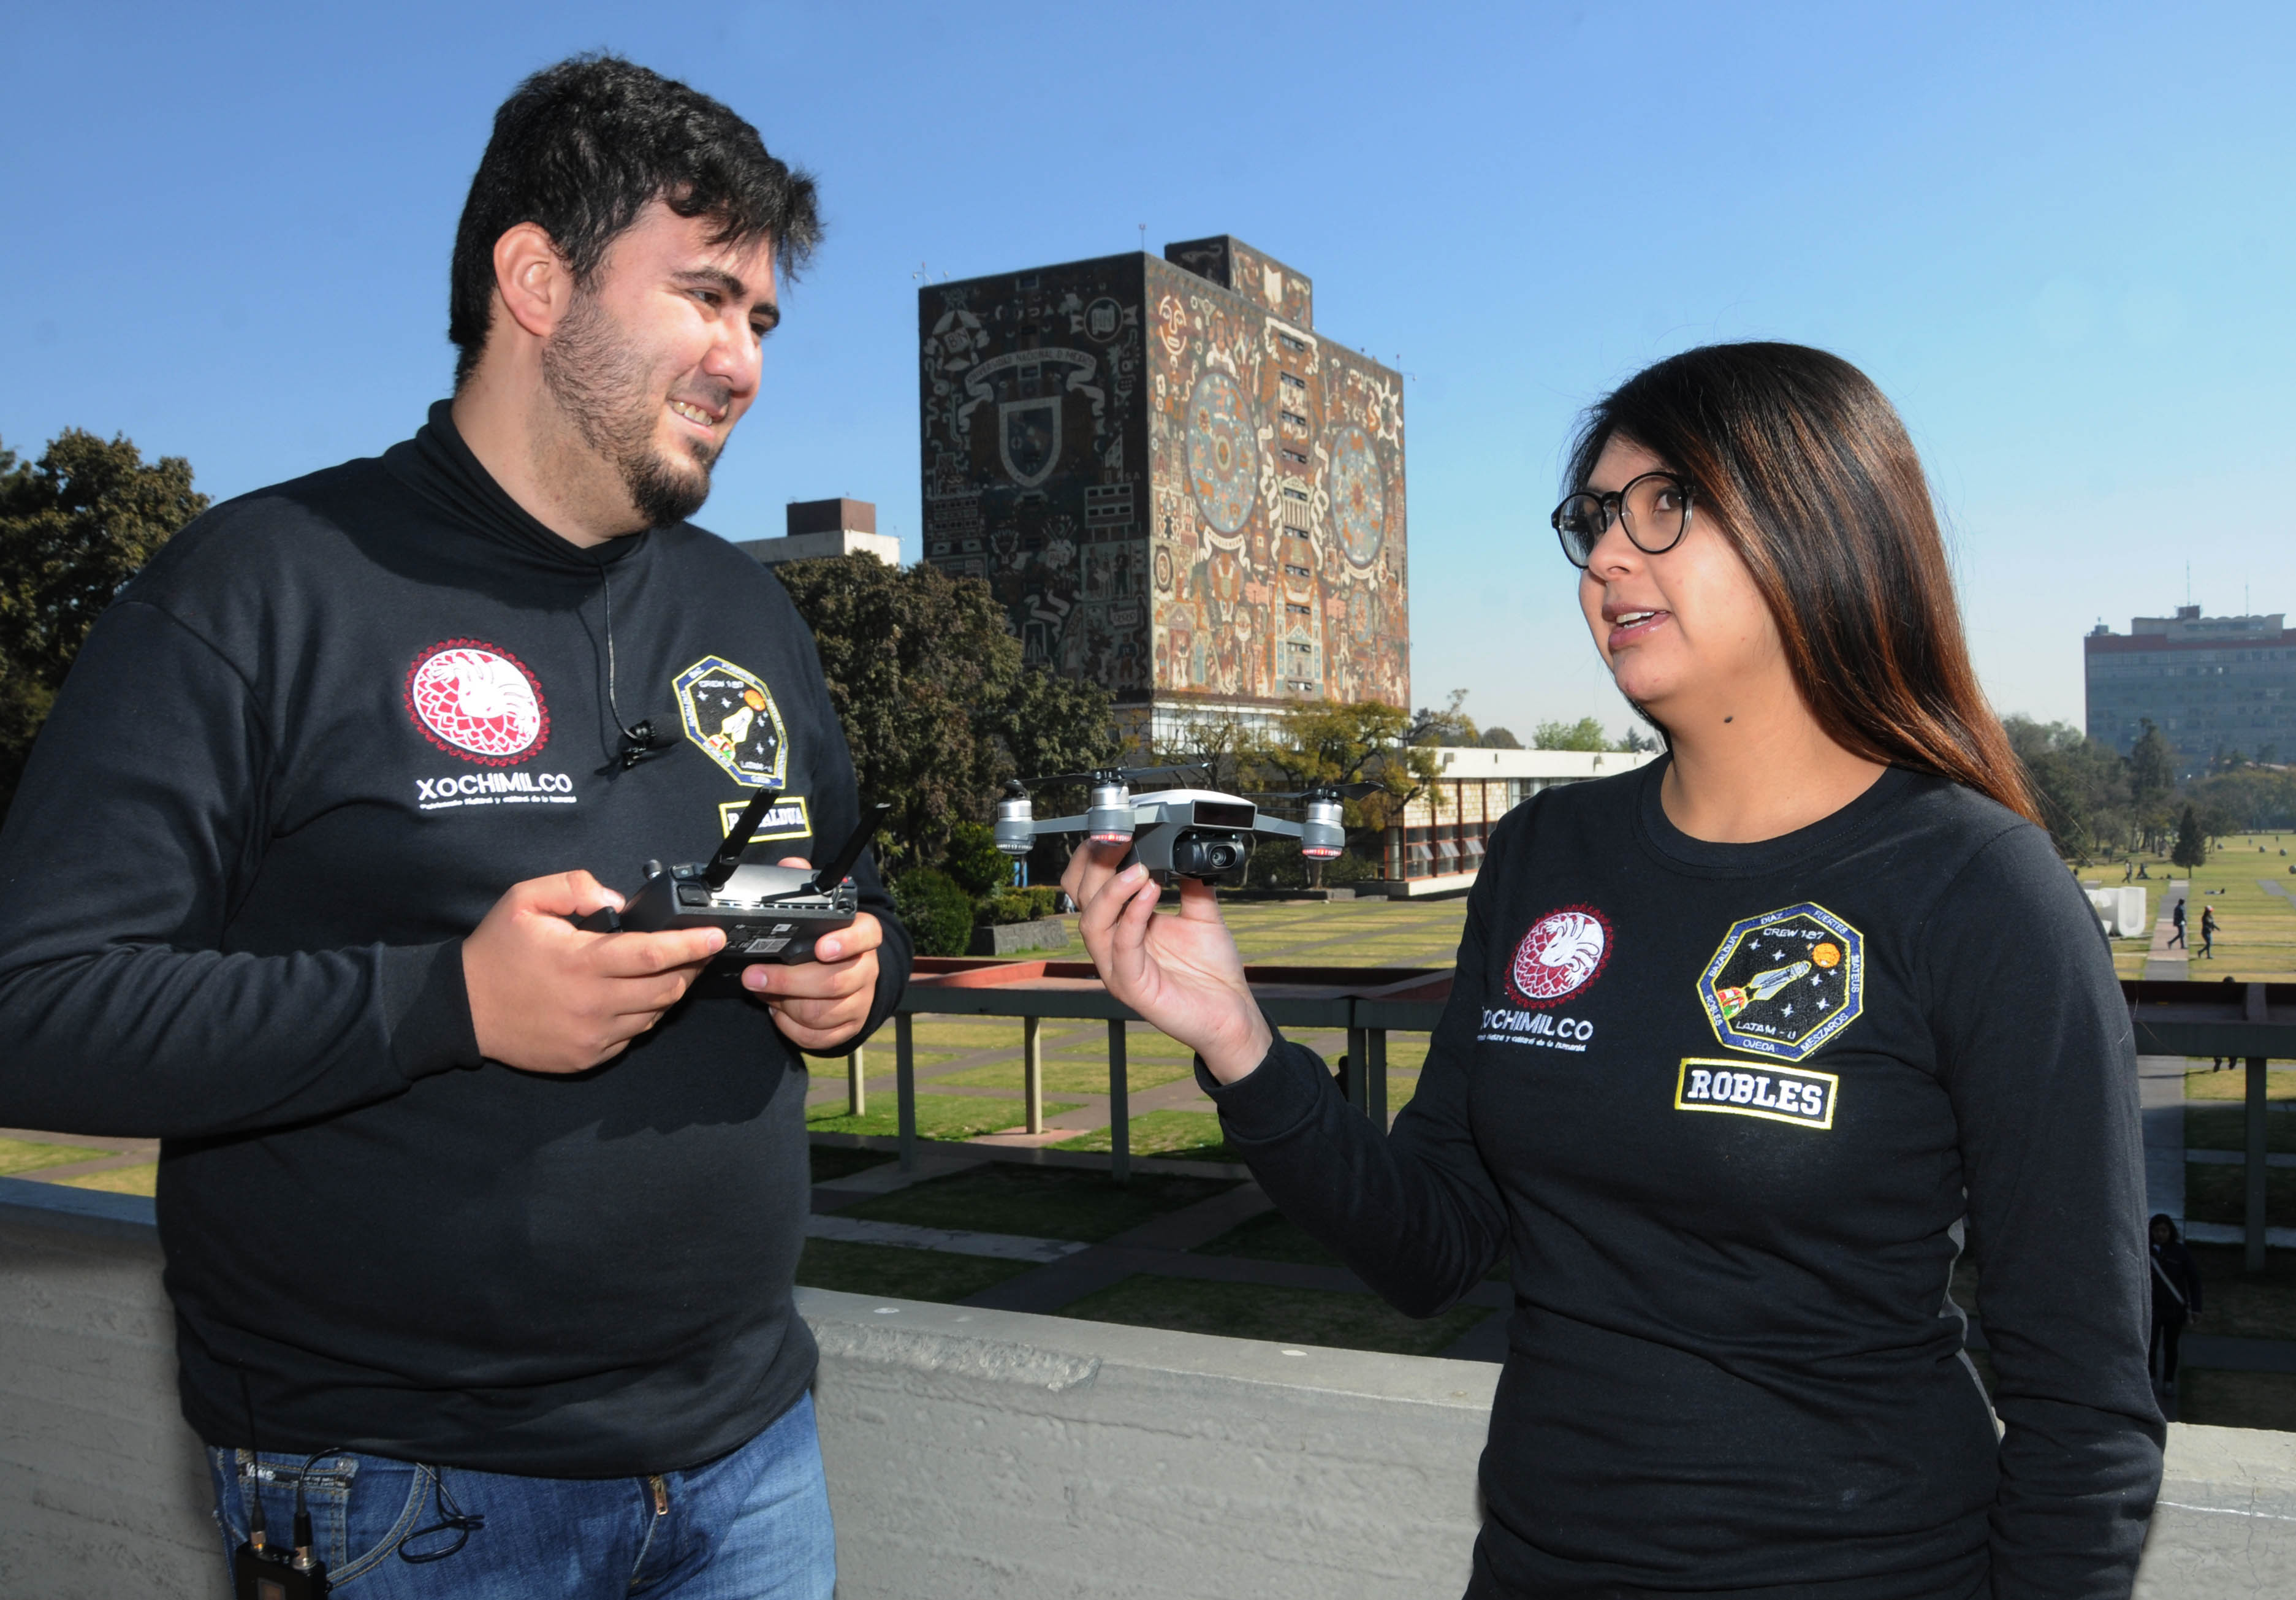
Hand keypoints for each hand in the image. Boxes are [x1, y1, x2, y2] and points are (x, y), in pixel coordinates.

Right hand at [464, 871, 724, 1073]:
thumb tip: (618, 900)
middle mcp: (593, 1003)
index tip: (716, 936)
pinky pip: (632, 1036)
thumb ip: (574, 887)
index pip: (654, 954)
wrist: (463, 1010)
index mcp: (582, 962)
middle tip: (698, 950)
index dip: (692, 944)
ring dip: (669, 991)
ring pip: (654, 1014)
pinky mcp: (587, 1057)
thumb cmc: (495, 952)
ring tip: (668, 969)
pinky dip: (642, 1015)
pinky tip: (633, 996)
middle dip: (690, 967)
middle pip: (666, 987)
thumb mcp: (524, 900)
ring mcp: (592, 1035)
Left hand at [740, 858, 883, 1050]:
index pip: (866, 936)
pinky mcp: (850, 1026)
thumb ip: (805, 888)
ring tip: (763, 992)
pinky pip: (820, 1036)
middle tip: (754, 976)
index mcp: (863, 936)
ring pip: (824, 1012)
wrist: (848, 974)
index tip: (821, 947)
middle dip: (789, 982)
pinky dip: (793, 1027)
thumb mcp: (819, 911)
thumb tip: (791, 864)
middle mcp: (867, 969)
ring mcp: (861, 1001)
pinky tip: (778, 1012)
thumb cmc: (825, 939)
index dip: (846, 942)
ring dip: (786, 1005)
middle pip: (835, 982)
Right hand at [1062, 844, 1271, 1083]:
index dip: (1093, 857)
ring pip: (1092, 923)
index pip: (1088, 887)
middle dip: (1095, 864)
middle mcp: (1113, 946)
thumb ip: (1192, 883)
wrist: (1233, 1015)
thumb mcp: (1203, 916)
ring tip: (1138, 868)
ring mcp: (1118, 969)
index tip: (1114, 830)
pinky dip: (1133, 915)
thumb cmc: (1213, 973)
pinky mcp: (1132, 987)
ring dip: (1112, 890)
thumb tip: (1188, 849)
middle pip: (1081, 899)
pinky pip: (1122, 947)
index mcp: (1123, 927)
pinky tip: (1151, 892)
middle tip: (1118, 839)